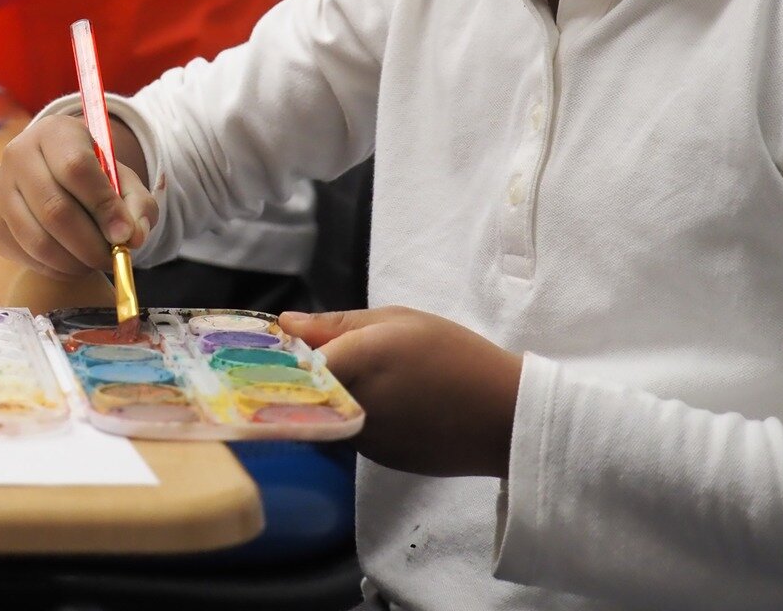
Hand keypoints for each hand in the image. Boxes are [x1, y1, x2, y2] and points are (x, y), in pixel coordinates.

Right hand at [0, 111, 157, 278]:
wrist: (55, 176)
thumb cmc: (94, 178)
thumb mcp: (123, 180)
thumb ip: (136, 205)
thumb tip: (132, 237)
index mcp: (54, 133)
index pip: (76, 169)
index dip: (103, 206)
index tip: (125, 235)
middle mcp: (18, 155)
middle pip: (55, 209)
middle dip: (90, 244)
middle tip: (113, 258)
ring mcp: (0, 189)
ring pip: (38, 240)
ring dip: (74, 261)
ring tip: (94, 261)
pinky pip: (27, 256)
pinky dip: (57, 269)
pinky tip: (73, 262)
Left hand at [279, 306, 522, 477]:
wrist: (504, 416)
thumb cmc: (454, 355)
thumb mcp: (398, 321)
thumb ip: (337, 323)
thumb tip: (286, 324)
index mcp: (355, 364)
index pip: (290, 364)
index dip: (279, 354)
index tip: (278, 344)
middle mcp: (351, 407)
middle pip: (303, 392)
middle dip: (302, 376)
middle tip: (321, 355)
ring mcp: (363, 440)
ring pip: (325, 414)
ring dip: (331, 396)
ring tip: (370, 377)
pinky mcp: (378, 460)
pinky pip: (351, 432)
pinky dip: (355, 416)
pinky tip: (387, 403)